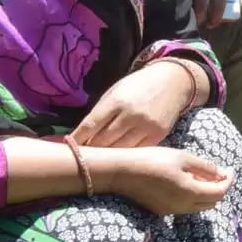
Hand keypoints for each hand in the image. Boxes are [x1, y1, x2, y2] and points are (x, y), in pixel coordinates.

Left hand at [72, 60, 194, 147]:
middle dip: (90, 149)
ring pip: (119, 150)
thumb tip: (81, 137)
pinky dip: (126, 154)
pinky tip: (120, 156)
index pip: (89, 126)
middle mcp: (131, 115)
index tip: (68, 149)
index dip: (76, 140)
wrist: (173, 82)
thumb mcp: (115, 93)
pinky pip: (136, 151)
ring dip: (107, 155)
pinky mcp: (158, 135)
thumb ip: (100, 114)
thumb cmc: (137, 87)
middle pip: (102, 142)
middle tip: (82, 156)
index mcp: (116, 102)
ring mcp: (146, 127)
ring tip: (100, 158)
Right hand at [105, 145, 232, 214]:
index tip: (230, 169)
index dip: (229, 180)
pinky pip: (184, 207)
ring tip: (202, 175)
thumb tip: (221, 173)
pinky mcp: (160, 211)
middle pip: (212, 202)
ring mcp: (170, 211)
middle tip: (218, 172)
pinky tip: (186, 182)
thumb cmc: (152, 160)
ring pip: (199, 206)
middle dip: (219, 188)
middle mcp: (183, 206)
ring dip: (206, 193)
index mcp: (190, 192)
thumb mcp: (182, 157)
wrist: (120, 172)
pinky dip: (192, 197)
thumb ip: (205, 167)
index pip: (220, 192)